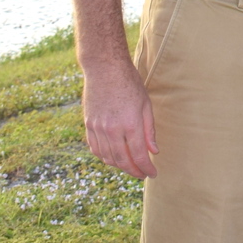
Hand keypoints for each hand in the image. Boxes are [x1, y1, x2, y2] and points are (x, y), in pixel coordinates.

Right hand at [81, 55, 156, 177]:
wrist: (104, 68)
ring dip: (119, 166)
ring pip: (107, 157)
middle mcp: (112, 129)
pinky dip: (105, 157)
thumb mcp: (146, 105)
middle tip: (142, 174)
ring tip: (130, 167)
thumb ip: (149, 130)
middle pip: (122, 161)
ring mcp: (98, 128)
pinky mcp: (88, 124)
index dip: (147, 168)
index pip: (139, 155)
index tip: (153, 174)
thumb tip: (154, 152)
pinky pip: (95, 148)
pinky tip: (113, 157)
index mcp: (130, 124)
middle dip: (134, 171)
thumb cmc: (129, 83)